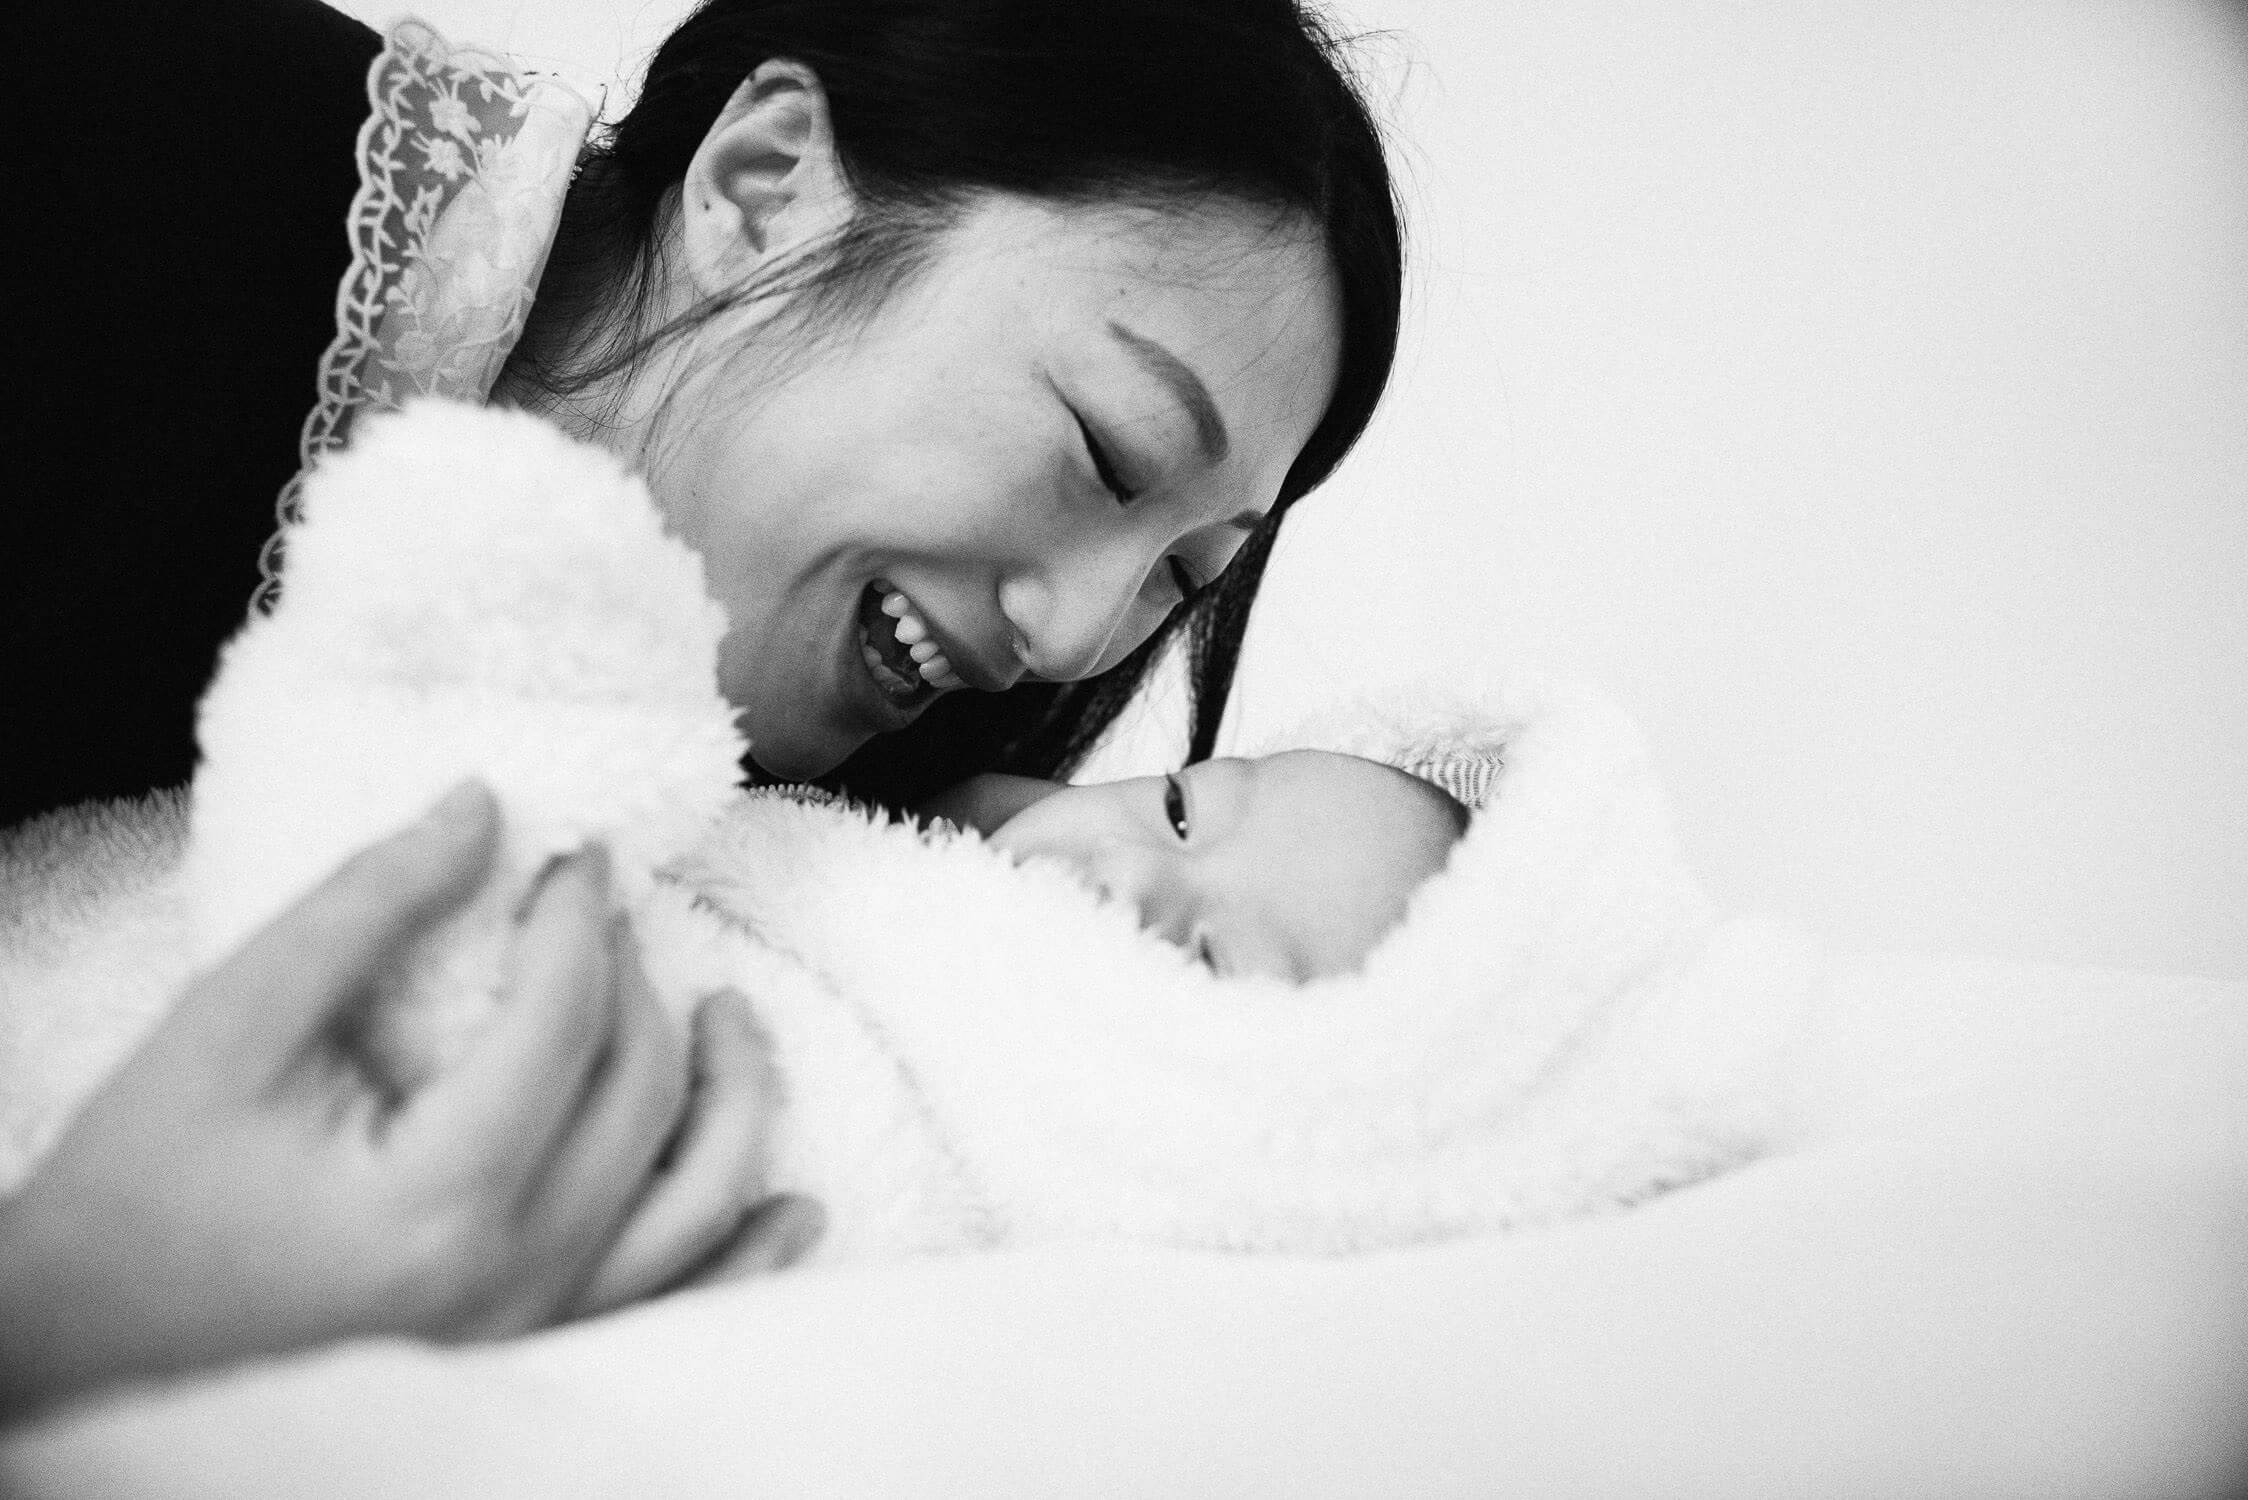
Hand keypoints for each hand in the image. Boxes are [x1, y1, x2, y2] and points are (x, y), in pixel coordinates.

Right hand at [0, 782, 813, 1419]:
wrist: (76, 1365)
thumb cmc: (132, 1201)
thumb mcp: (228, 1029)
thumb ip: (364, 910)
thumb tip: (483, 806)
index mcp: (440, 1197)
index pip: (564, 1023)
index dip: (580, 917)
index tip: (578, 854)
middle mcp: (516, 1280)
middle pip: (641, 1097)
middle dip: (639, 982)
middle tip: (607, 913)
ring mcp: (538, 1336)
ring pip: (698, 1205)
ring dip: (736, 1098)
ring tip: (734, 1016)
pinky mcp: (535, 1364)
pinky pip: (682, 1312)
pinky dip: (750, 1256)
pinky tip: (797, 1207)